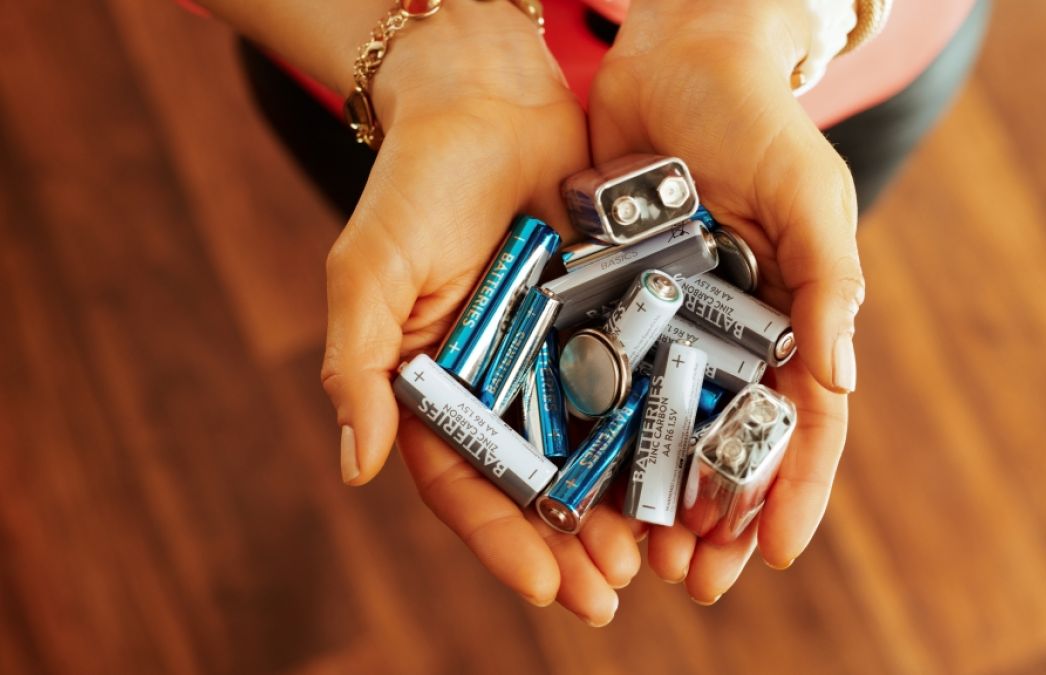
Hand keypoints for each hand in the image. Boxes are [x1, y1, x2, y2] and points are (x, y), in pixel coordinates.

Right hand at [320, 2, 637, 625]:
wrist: (489, 100)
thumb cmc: (416, 185)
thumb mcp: (372, 272)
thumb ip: (358, 366)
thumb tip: (354, 466)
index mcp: (435, 388)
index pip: (464, 483)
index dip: (503, 540)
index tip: (547, 587)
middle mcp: (498, 386)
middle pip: (535, 483)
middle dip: (571, 543)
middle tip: (614, 591)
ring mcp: (555, 358)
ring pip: (592, 449)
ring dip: (620, 506)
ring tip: (658, 553)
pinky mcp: (606, 321)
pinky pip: (634, 386)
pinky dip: (656, 432)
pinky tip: (686, 469)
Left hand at [589, 0, 863, 601]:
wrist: (674, 52)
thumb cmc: (755, 117)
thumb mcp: (808, 193)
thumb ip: (828, 282)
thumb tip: (839, 383)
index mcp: (789, 318)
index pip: (801, 422)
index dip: (794, 490)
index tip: (774, 553)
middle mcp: (728, 333)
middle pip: (727, 443)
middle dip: (716, 515)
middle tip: (694, 578)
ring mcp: (666, 323)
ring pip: (663, 428)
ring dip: (655, 495)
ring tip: (640, 555)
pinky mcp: (607, 300)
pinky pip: (604, 376)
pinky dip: (598, 433)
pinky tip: (583, 480)